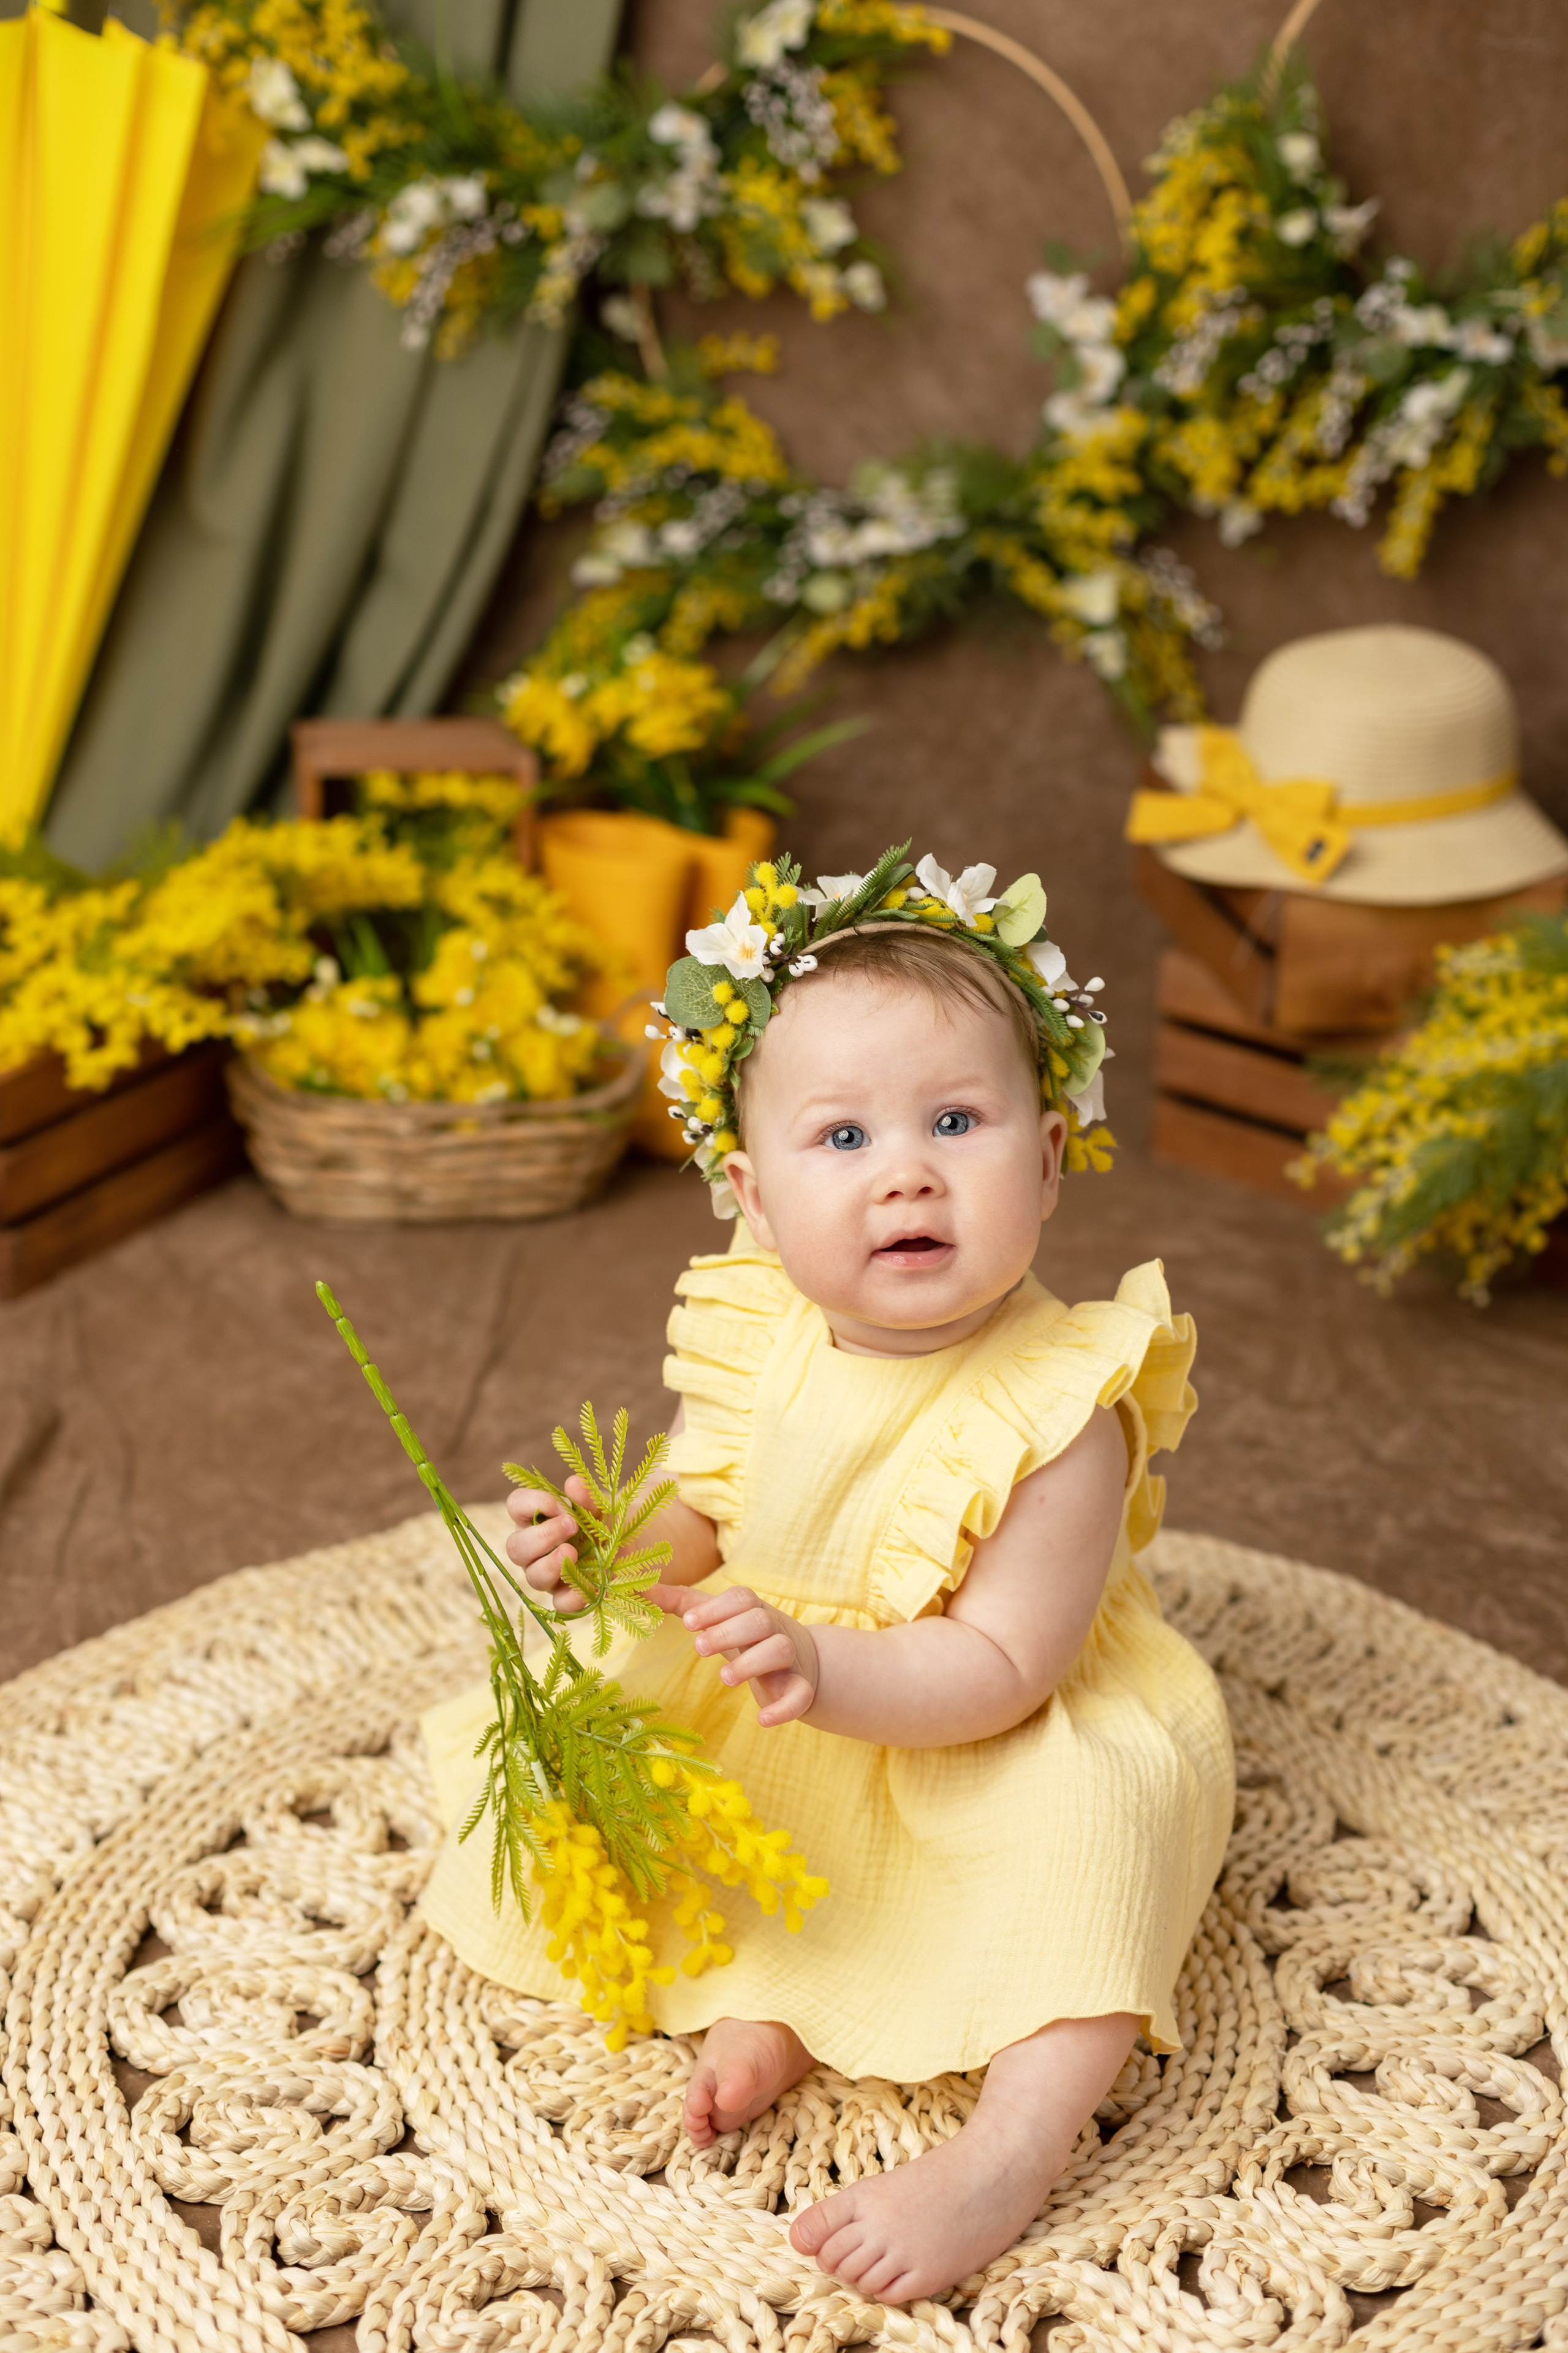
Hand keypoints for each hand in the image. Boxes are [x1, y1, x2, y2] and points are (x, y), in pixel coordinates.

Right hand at [505, 1474, 589, 1612]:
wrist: (631, 1548)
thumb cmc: (602, 1523)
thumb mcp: (599, 1507)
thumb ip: (586, 1496)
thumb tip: (573, 1484)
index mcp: (536, 1519)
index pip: (516, 1505)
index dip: (531, 1503)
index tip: (560, 1504)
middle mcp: (535, 1550)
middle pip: (516, 1547)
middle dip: (542, 1536)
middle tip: (571, 1526)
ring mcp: (547, 1575)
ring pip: (532, 1576)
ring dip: (551, 1564)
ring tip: (573, 1553)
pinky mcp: (565, 1598)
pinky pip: (559, 1604)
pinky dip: (573, 1597)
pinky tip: (590, 1587)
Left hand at [676, 1585, 818, 1727]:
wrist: (804, 1661)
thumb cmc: (748, 1636)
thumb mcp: (720, 1618)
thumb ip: (683, 1604)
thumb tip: (642, 1589)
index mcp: (754, 1610)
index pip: (742, 1597)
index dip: (715, 1608)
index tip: (687, 1623)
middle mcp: (775, 1629)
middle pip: (760, 1620)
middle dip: (728, 1632)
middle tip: (698, 1649)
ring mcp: (791, 1659)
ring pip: (780, 1650)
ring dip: (752, 1663)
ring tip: (725, 1678)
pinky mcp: (801, 1688)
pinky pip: (802, 1695)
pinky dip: (785, 1708)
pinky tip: (763, 1719)